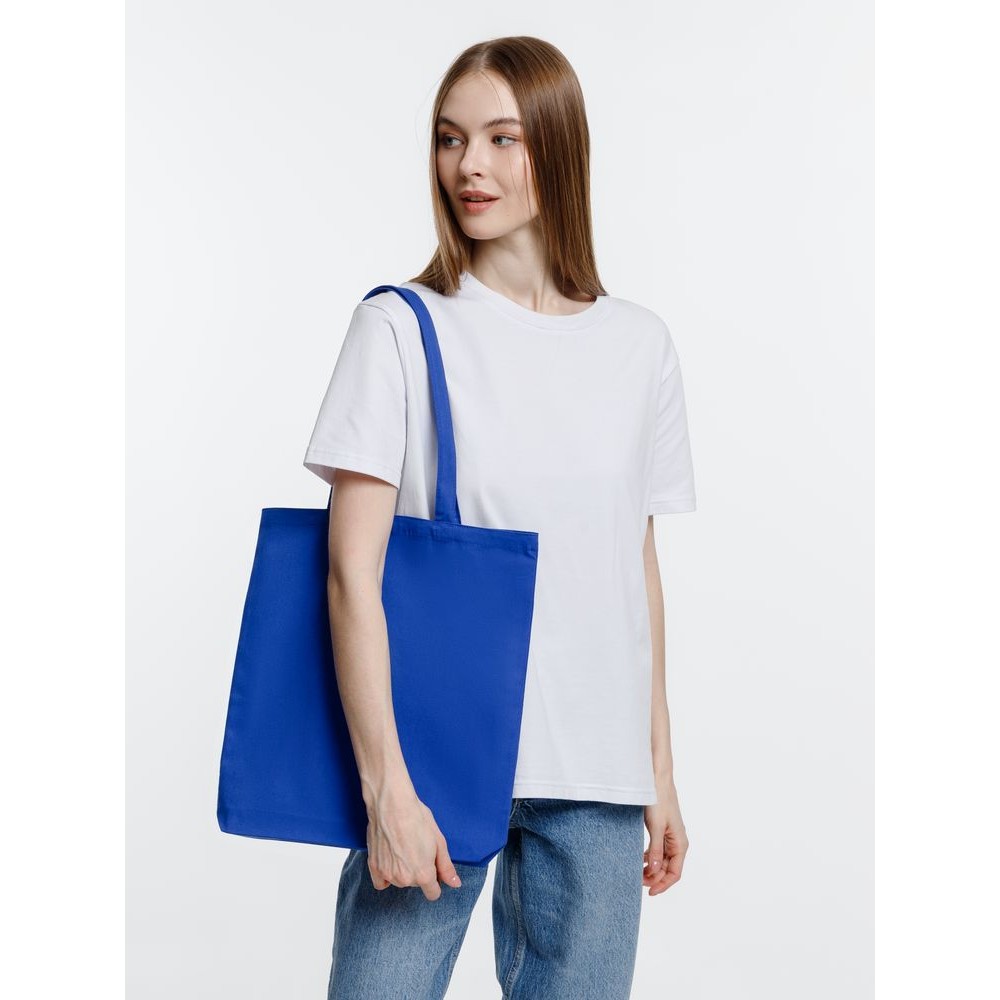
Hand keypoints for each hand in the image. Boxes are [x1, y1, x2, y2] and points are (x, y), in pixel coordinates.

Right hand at [364, 784, 463, 900]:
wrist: (391, 804)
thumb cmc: (416, 818)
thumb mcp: (438, 841)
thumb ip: (446, 866)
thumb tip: (455, 883)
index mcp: (423, 874)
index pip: (433, 893)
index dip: (436, 881)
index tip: (433, 868)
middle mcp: (404, 879)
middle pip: (416, 884)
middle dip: (419, 871)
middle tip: (417, 848)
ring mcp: (387, 874)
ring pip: (400, 881)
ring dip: (403, 871)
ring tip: (403, 848)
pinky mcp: (374, 867)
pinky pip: (382, 882)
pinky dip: (386, 875)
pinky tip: (390, 859)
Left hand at [642, 771, 687, 896]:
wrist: (656, 779)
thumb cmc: (658, 800)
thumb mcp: (656, 827)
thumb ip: (656, 850)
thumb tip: (655, 872)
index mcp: (680, 843)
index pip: (675, 873)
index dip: (663, 885)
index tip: (649, 892)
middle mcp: (678, 842)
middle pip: (668, 869)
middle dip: (655, 878)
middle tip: (637, 881)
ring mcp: (670, 836)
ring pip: (663, 860)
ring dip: (652, 869)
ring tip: (637, 872)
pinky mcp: (663, 830)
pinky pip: (659, 850)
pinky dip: (650, 857)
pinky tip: (640, 859)